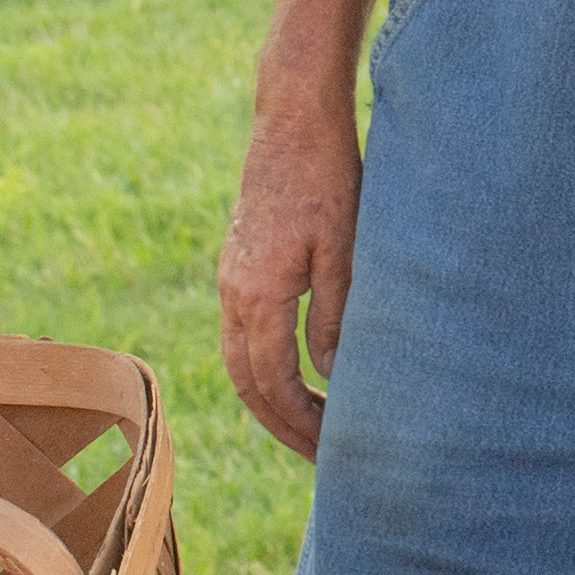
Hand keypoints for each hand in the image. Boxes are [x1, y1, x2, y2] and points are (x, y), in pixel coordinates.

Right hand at [216, 99, 363, 457]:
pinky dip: (264, 367)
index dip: (302, 424)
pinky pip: (242, 333)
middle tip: (322, 457)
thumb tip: (331, 378)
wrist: (292, 117)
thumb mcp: (344, 250)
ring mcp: (230, 277)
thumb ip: (334, 317)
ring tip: (311, 426)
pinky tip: (297, 375)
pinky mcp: (238, 263)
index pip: (273, 384)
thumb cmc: (328, 176)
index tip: (335, 451)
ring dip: (270, 399)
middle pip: (246, 383)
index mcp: (257, 294)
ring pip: (238, 360)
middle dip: (282, 426)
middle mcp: (233, 291)